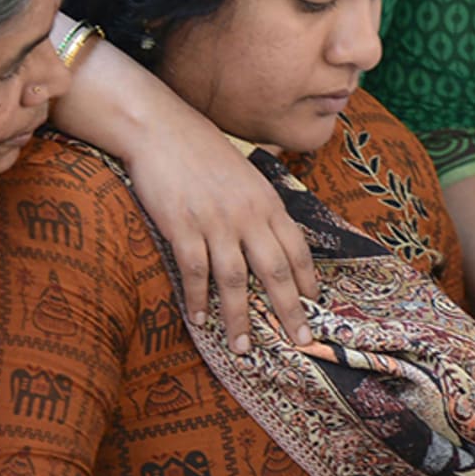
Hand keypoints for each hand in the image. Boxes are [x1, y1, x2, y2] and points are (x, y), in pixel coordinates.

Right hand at [125, 111, 317, 353]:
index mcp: (267, 201)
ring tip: (242, 346)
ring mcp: (214, 222)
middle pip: (275, 272)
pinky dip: (197, 300)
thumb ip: (259, 206)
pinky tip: (199, 320)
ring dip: (239, 318)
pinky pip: (194, 272)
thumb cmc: (201, 151)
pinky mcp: (182, 227)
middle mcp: (247, 215)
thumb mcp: (245, 174)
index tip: (314, 307)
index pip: (297, 249)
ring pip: (234, 281)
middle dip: (289, 311)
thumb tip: (271, 237)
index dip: (307, 282)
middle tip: (299, 342)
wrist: (160, 129)